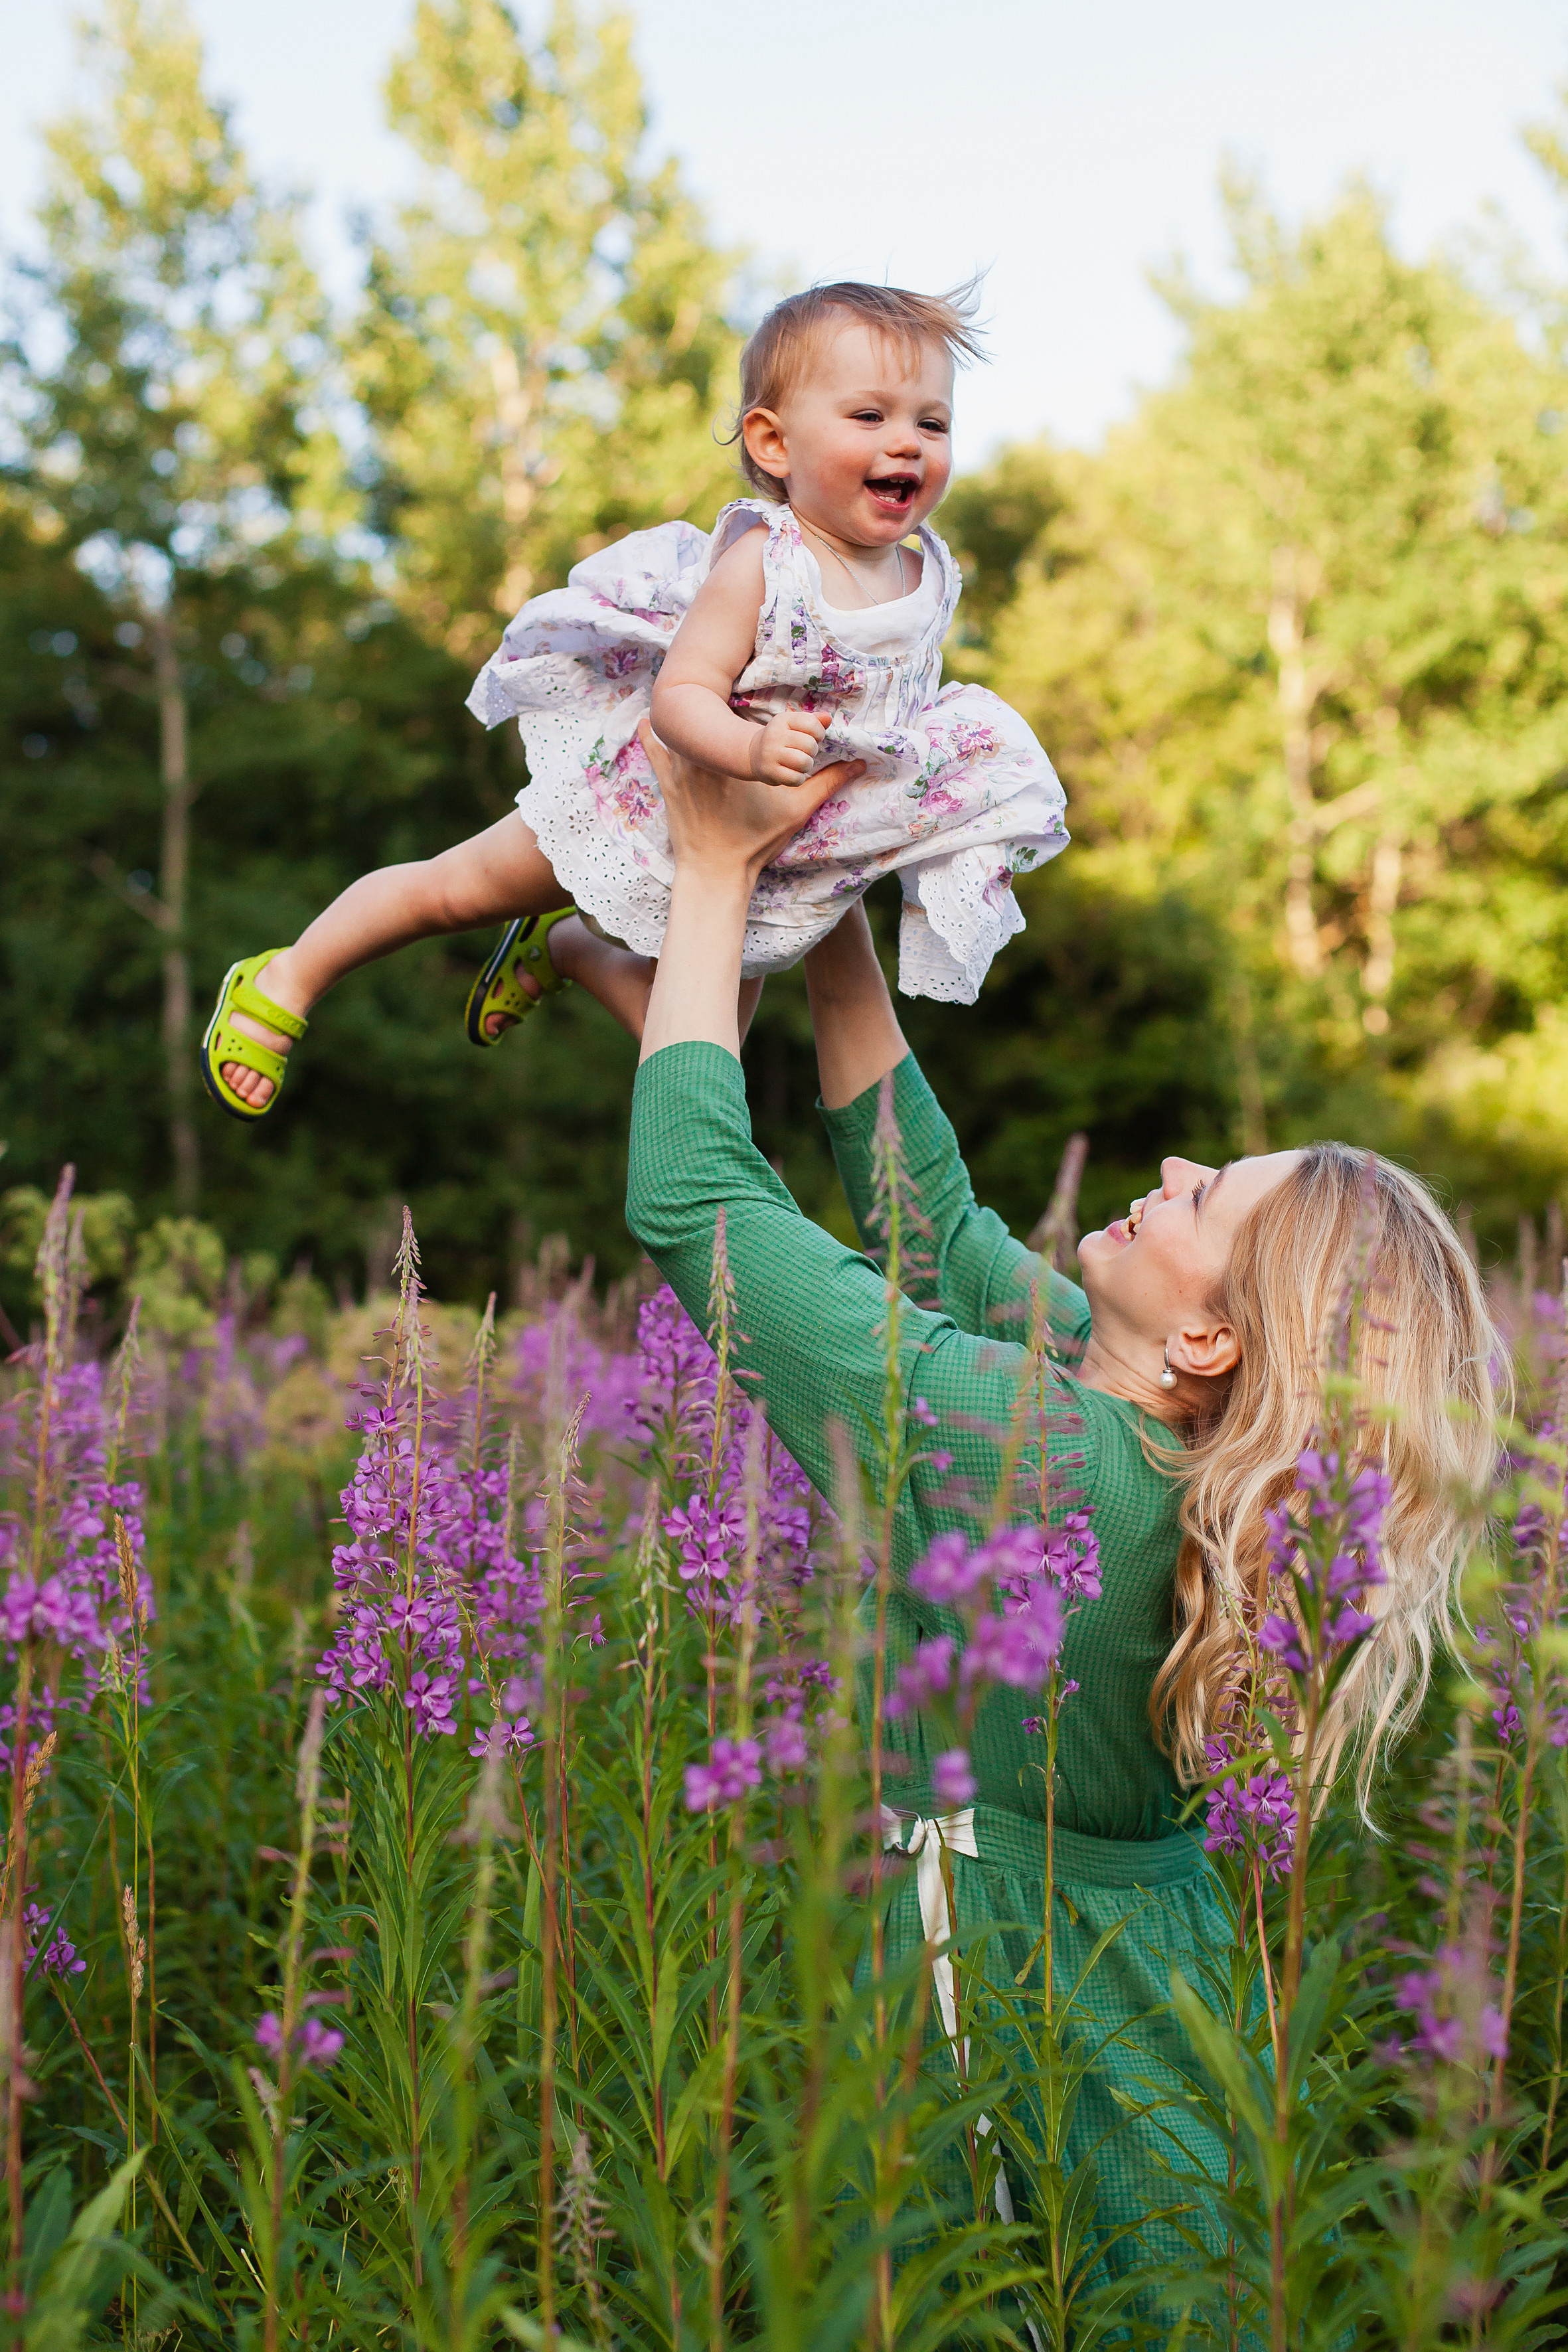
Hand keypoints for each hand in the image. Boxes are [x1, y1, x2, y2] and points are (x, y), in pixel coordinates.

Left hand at [639, 720, 863, 888]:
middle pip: (718, 715)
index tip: (777, 714)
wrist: (715, 872)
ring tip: (698, 699)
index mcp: (742, 752)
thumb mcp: (797, 809)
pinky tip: (648, 718)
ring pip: (684, 726)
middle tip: (738, 699)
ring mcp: (684, 765)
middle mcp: (710, 751)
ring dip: (690, 713)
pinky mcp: (667, 781)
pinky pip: (654, 750)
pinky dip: (650, 734)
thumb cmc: (756, 840)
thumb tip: (859, 763)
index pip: (757, 719)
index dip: (770, 715)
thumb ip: (828, 782)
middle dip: (728, 709)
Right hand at [749, 706, 828, 785]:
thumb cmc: (783, 739)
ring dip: (807, 766)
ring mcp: (770, 754)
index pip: (811, 723)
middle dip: (812, 752)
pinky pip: (795, 778)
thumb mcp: (795, 725)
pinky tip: (793, 774)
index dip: (819, 733)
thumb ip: (814, 721)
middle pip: (810, 745)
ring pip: (804, 762)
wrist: (755, 754)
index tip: (813, 737)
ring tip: (799, 764)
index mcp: (783, 719)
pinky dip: (799, 779)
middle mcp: (775, 735)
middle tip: (803, 753)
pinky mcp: (768, 771)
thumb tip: (828, 718)